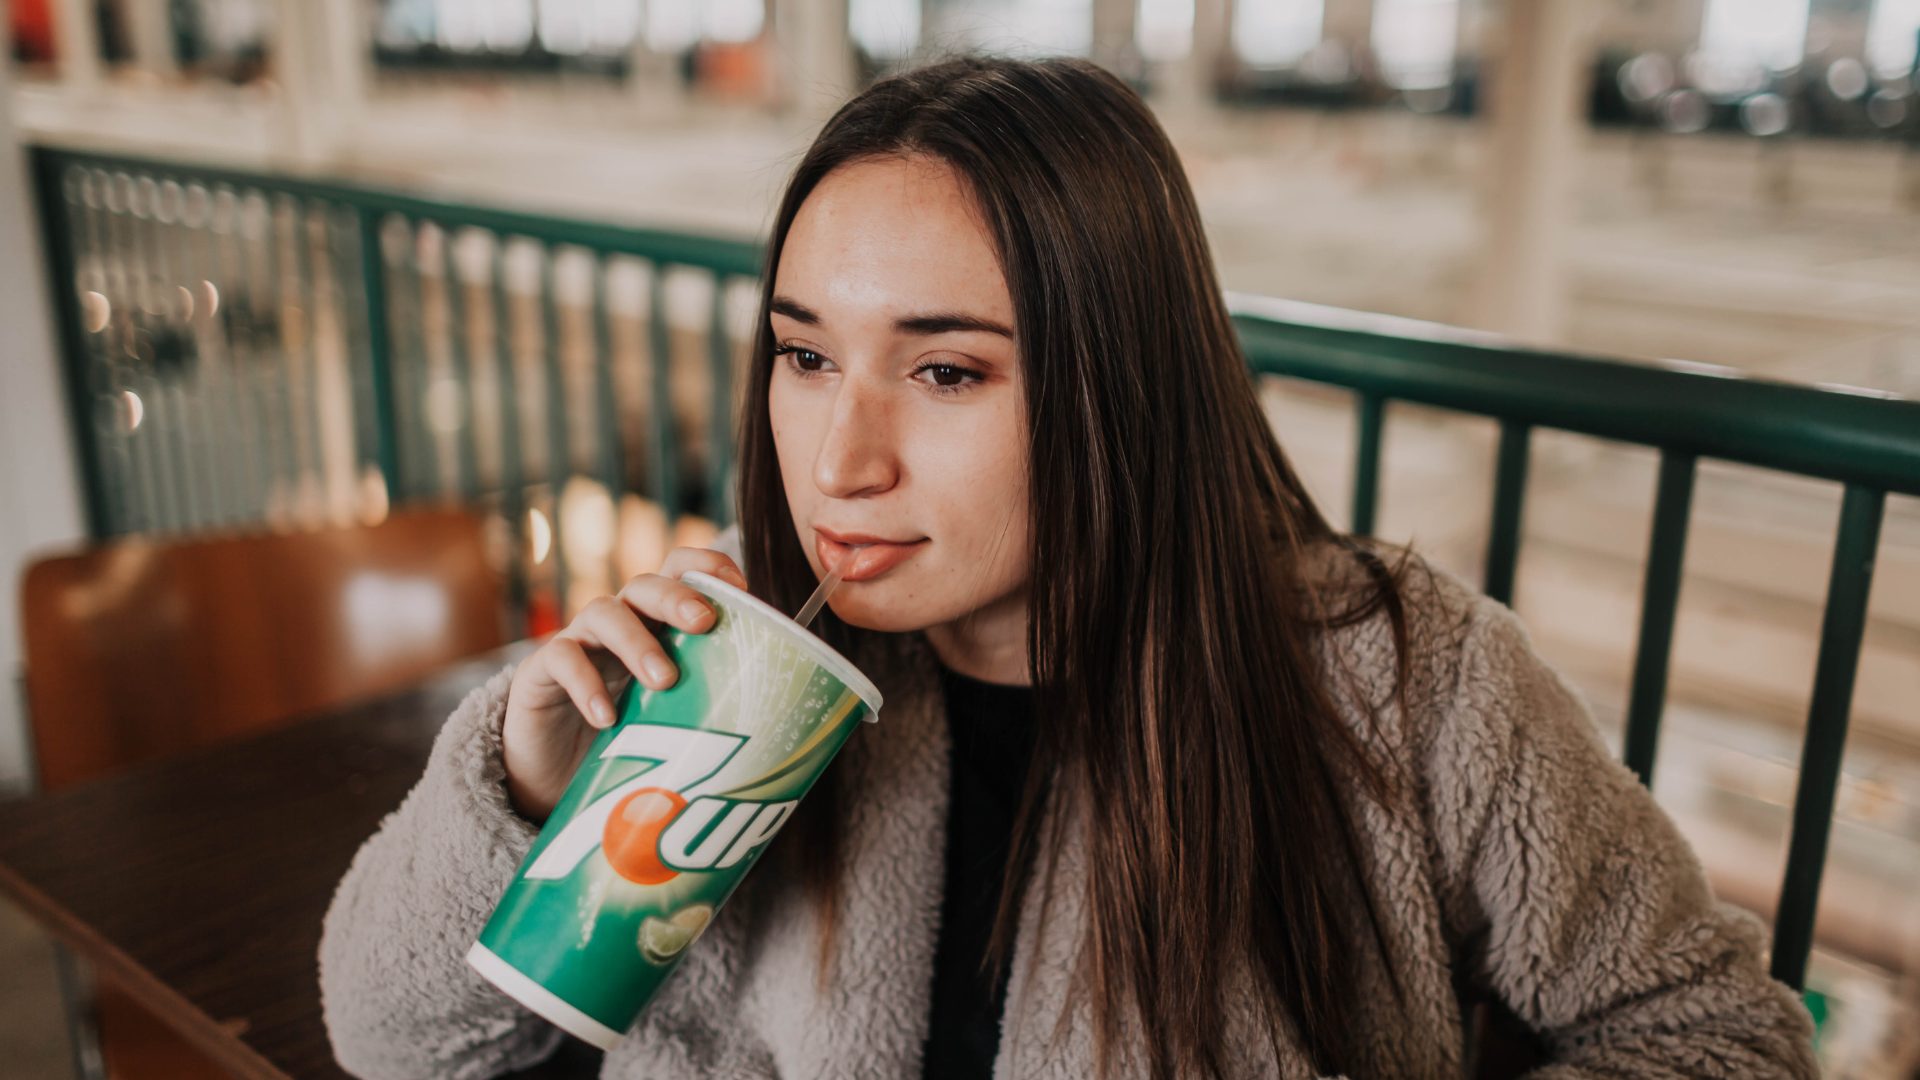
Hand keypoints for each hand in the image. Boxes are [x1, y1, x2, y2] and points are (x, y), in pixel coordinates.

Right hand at [501, 547, 747, 823]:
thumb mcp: (676, 717)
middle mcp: (620, 621)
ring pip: (604, 612)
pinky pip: (562, 660)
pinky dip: (585, 684)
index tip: (742, 587)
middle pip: (647, 583)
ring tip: (664, 680)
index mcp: (658, 622)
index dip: (710, 565)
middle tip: (705, 623)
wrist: (553, 778)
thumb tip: (792, 725)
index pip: (682, 569)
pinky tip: (607, 718)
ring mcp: (579, 642)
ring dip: (637, 641)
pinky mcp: (541, 673)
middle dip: (677, 596)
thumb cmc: (628, 739)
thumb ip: (715, 706)